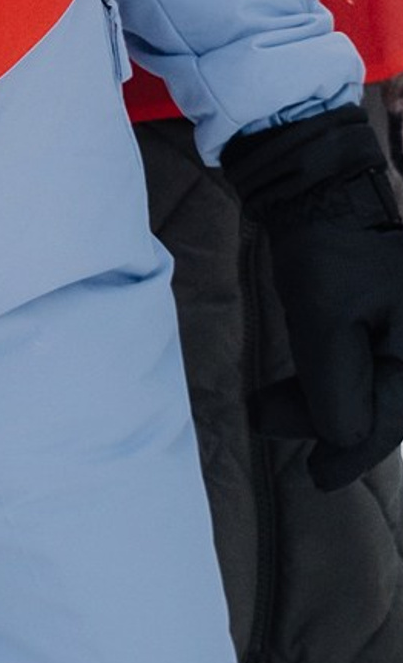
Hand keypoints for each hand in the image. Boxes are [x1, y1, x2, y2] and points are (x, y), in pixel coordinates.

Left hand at [223, 104, 402, 490]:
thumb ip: (338, 389)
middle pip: (386, 402)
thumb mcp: (326, 322)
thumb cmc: (328, 246)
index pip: (391, 417)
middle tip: (279, 437)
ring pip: (375, 383)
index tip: (319, 479)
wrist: (323, 183)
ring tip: (270, 410)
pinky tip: (301, 390)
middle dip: (332, 423)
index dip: (353, 453)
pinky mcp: (392, 311)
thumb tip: (342, 441)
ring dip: (328, 401)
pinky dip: (337, 376)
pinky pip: (371, 359)